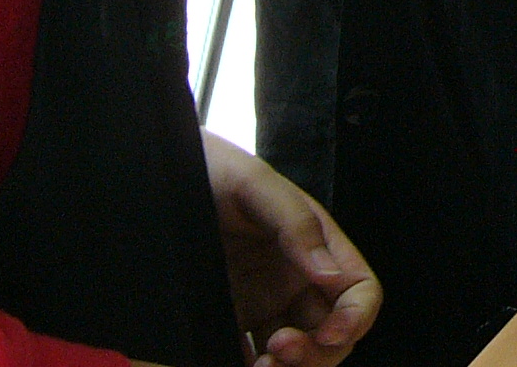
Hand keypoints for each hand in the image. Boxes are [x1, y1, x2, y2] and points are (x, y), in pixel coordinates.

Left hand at [203, 133, 380, 366]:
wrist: (158, 177)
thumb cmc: (212, 169)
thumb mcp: (255, 185)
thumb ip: (296, 225)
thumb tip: (331, 276)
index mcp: (316, 247)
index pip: (359, 291)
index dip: (356, 318)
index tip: (330, 335)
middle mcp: (296, 281)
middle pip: (331, 334)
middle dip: (316, 354)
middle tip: (279, 351)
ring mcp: (262, 304)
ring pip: (293, 355)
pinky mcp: (227, 319)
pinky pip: (245, 356)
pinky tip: (231, 365)